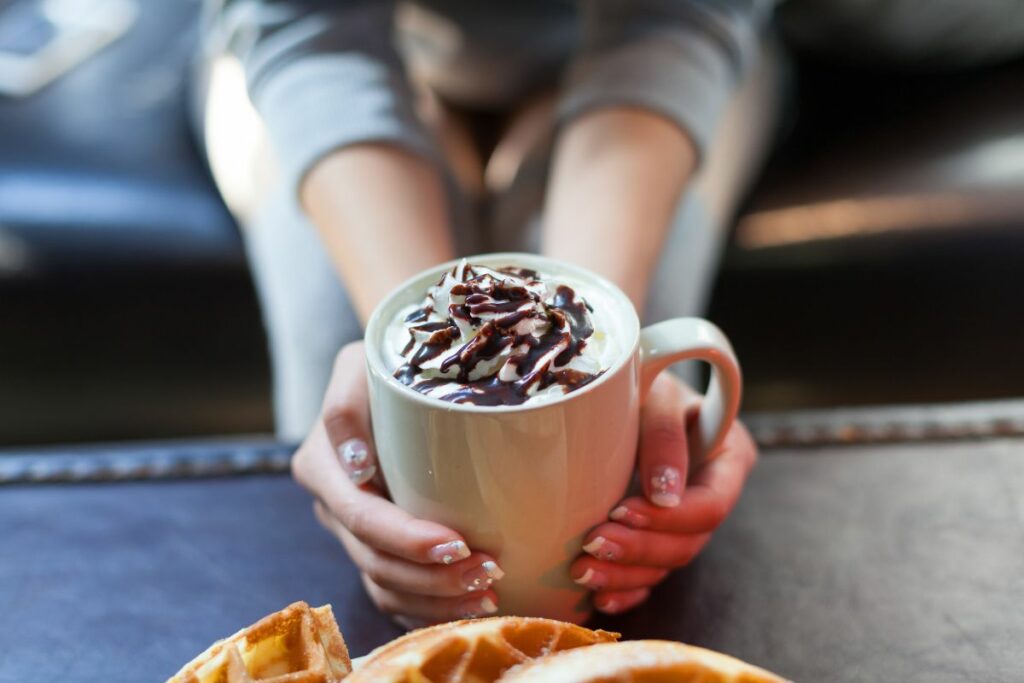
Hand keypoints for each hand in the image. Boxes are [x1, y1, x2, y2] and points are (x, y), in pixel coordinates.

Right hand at [291, 341, 503, 625]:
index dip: (406, 539)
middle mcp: (332, 505)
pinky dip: (429, 608)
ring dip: (436, 600)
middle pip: (373, 561)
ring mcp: (350, 533)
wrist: (389, 376)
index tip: (459, 543)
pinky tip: (469, 607)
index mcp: (321, 465)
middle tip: (488, 572)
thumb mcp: (363, 361)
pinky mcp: (373, 547)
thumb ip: (347, 401)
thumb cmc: (388, 363)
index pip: (360, 516)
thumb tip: (358, 463)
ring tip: (488, 595)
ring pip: (383, 586)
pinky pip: (393, 594)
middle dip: (431, 577)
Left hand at [569, 372, 757, 613]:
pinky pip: (650, 574)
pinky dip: (626, 588)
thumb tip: (664, 495)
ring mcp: (686, 518)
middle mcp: (713, 493)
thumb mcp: (657, 387)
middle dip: (639, 550)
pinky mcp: (659, 533)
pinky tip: (598, 596)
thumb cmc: (644, 377)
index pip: (712, 505)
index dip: (670, 518)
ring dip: (624, 573)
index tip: (622, 510)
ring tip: (582, 570)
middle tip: (592, 545)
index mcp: (729, 457)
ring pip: (665, 563)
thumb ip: (664, 433)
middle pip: (688, 541)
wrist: (625, 382)